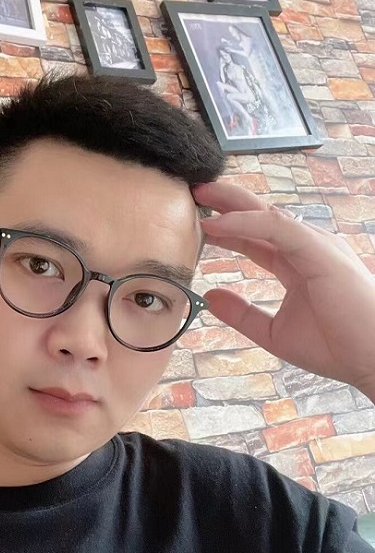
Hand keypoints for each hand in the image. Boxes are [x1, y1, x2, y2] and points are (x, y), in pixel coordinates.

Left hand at [193, 181, 374, 401]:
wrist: (370, 360)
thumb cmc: (335, 346)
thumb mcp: (273, 331)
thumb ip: (242, 313)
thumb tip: (209, 298)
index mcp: (297, 263)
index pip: (256, 236)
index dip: (226, 226)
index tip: (196, 222)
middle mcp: (306, 247)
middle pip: (259, 215)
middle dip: (226, 201)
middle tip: (194, 193)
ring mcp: (314, 245)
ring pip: (267, 213)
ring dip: (231, 203)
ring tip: (200, 195)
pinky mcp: (319, 250)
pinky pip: (277, 227)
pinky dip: (245, 222)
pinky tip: (217, 223)